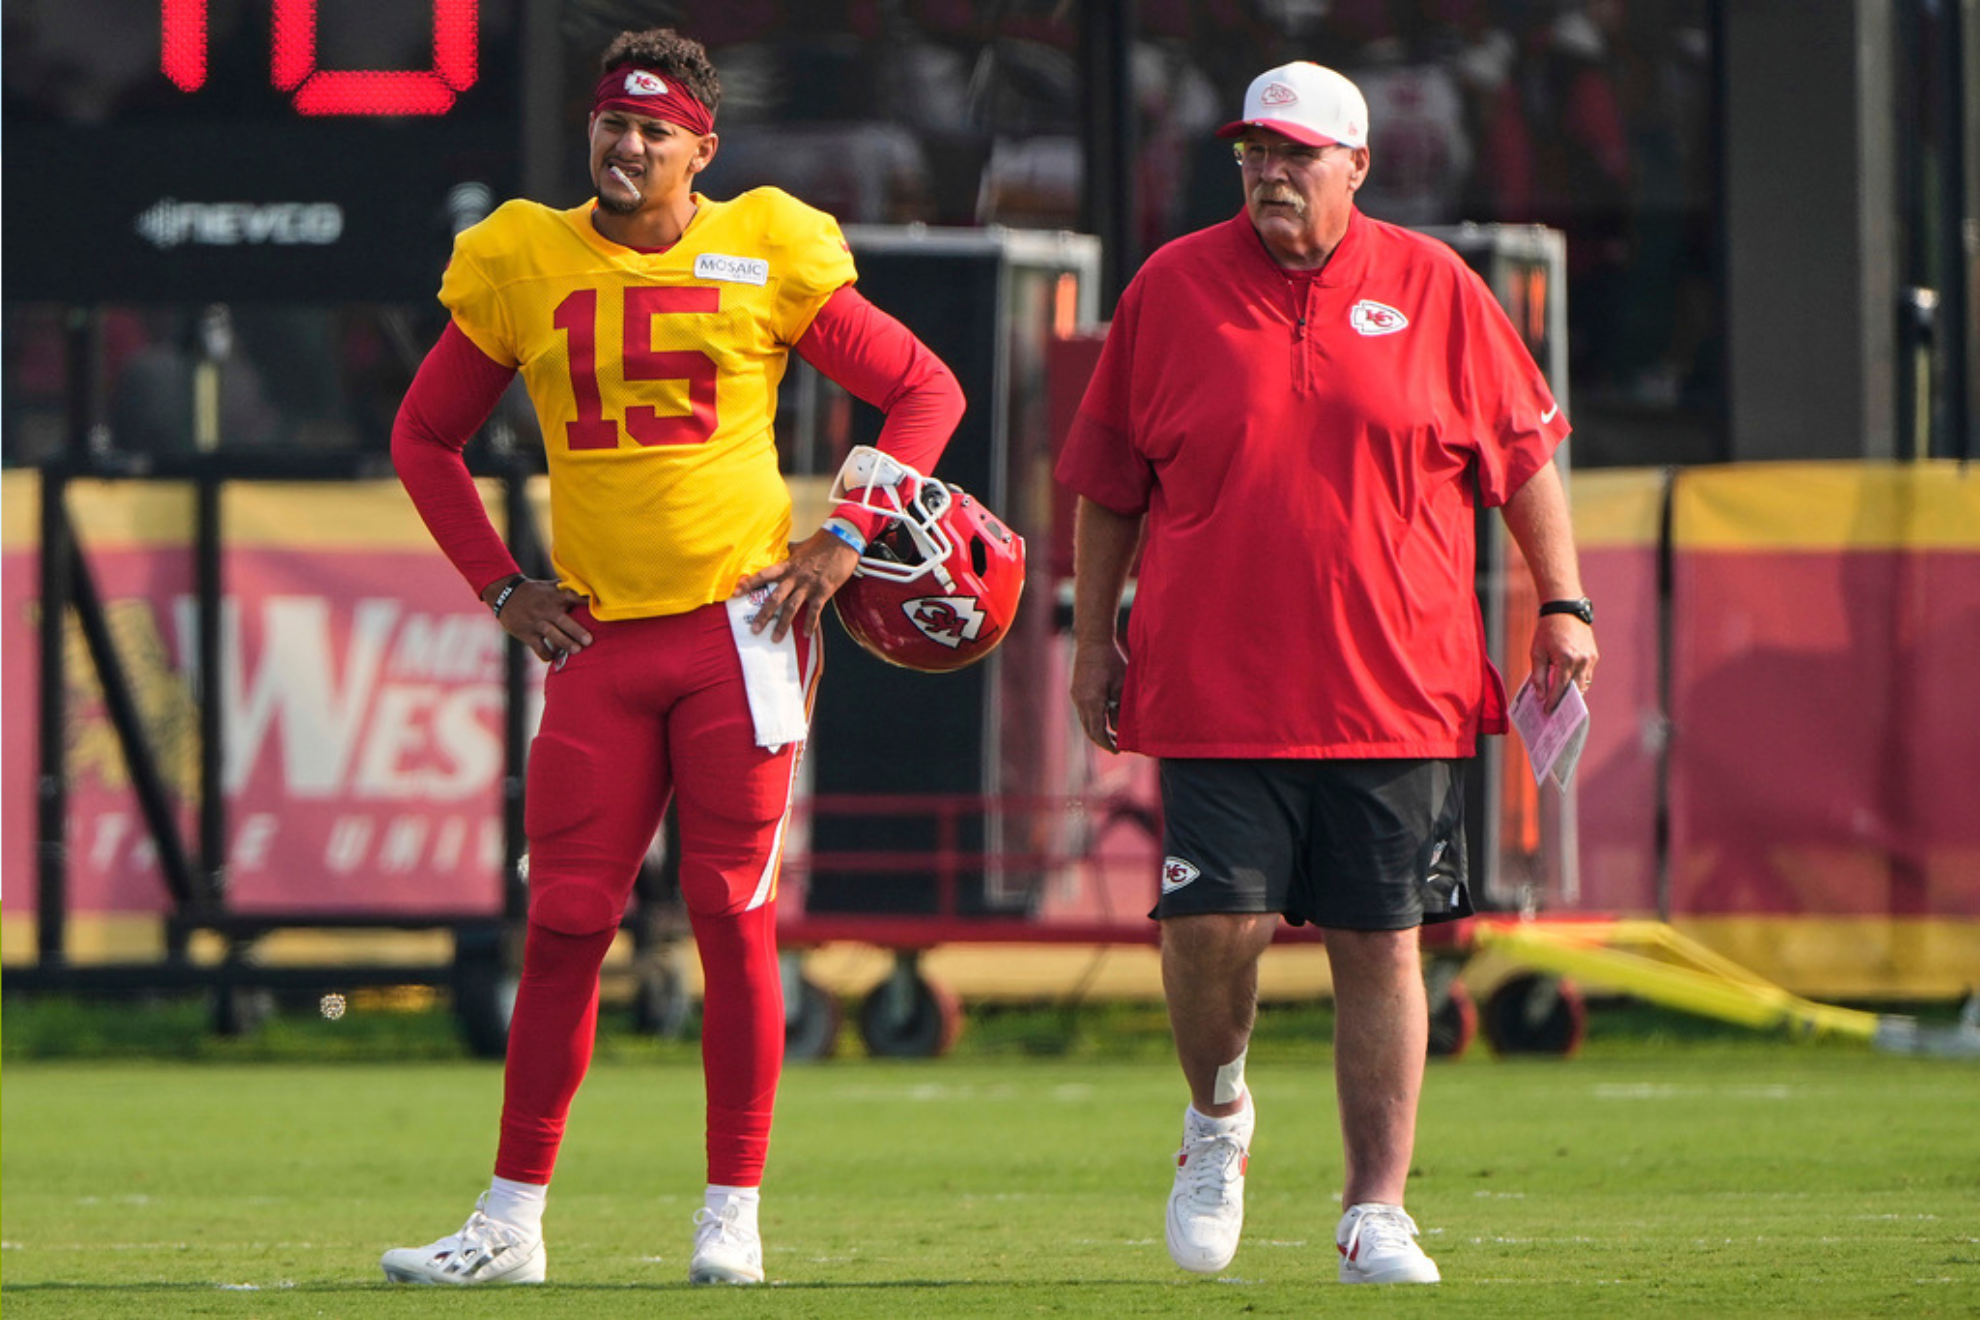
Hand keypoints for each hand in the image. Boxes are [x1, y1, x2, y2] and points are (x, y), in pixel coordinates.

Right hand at [486, 577, 592, 664]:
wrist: (505, 594)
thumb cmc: (534, 592)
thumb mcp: (549, 586)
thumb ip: (567, 589)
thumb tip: (590, 589)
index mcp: (555, 596)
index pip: (572, 596)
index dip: (584, 601)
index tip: (597, 606)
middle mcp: (546, 609)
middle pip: (563, 621)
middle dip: (576, 631)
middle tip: (589, 640)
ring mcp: (536, 622)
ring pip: (552, 635)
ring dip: (565, 643)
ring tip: (577, 650)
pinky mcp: (527, 633)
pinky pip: (538, 647)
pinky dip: (547, 654)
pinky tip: (554, 658)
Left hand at [734, 530, 859, 642]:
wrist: (843, 540)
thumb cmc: (822, 542)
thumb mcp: (801, 546)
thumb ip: (790, 551)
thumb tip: (784, 549)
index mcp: (788, 565)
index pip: (764, 575)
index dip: (749, 584)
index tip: (735, 592)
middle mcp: (795, 576)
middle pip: (775, 598)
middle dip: (763, 615)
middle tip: (754, 630)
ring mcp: (809, 584)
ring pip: (792, 607)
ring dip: (782, 625)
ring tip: (775, 639)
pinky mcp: (824, 590)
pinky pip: (814, 610)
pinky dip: (810, 623)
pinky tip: (806, 634)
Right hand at [1070, 639, 1127, 752]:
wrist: (1092, 641)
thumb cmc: (1111, 661)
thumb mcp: (1121, 686)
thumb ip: (1120, 708)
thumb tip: (1119, 728)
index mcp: (1091, 701)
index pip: (1097, 731)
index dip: (1107, 744)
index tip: (1118, 750)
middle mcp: (1080, 701)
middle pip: (1089, 729)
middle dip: (1102, 740)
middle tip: (1116, 747)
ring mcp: (1076, 696)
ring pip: (1086, 721)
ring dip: (1098, 730)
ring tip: (1113, 735)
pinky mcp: (1076, 691)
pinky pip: (1084, 712)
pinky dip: (1094, 719)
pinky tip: (1105, 718)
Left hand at [1530, 614, 1597, 711]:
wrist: (1565, 610)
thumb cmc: (1547, 630)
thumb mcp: (1537, 652)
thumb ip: (1538, 675)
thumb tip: (1540, 695)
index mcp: (1566, 659)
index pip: (1560, 688)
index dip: (1553, 702)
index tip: (1547, 712)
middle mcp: (1581, 660)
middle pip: (1575, 690)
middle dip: (1564, 701)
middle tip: (1555, 711)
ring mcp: (1590, 658)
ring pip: (1583, 684)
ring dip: (1573, 693)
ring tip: (1561, 700)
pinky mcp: (1594, 655)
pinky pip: (1587, 675)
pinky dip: (1578, 682)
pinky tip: (1568, 686)